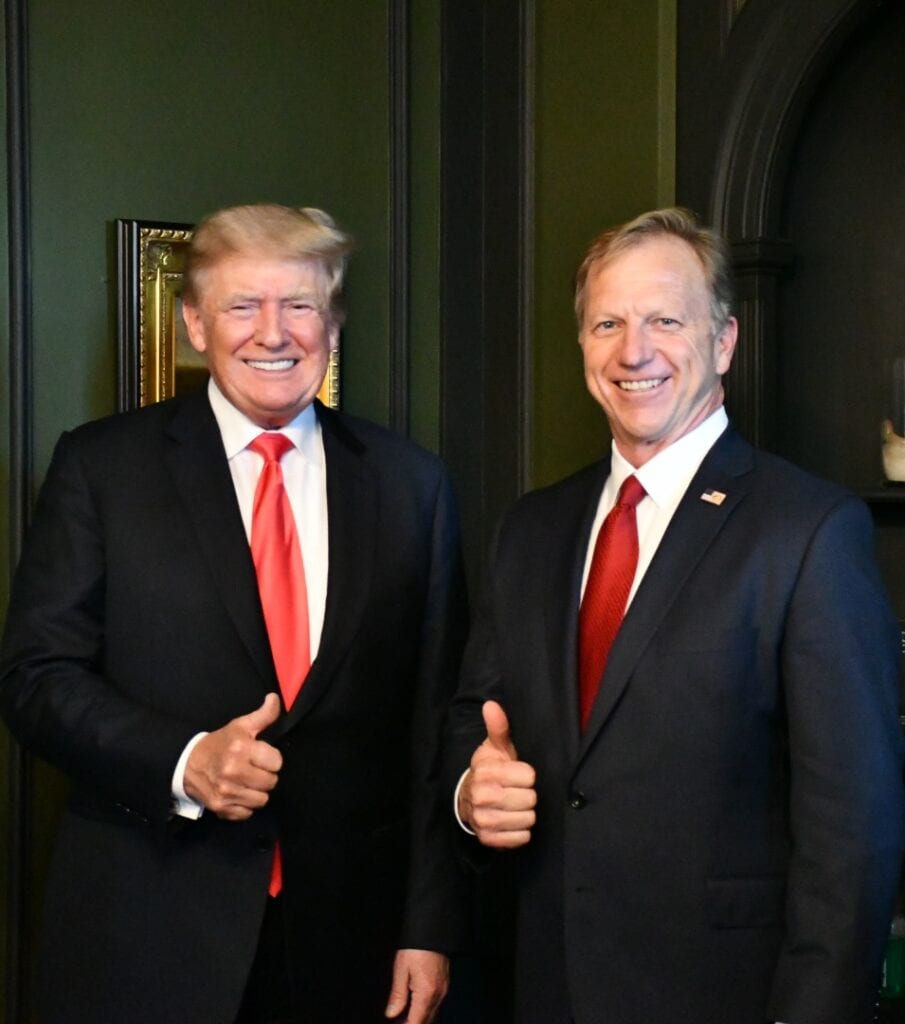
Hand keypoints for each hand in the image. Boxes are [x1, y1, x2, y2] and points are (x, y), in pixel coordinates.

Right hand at [183, 693, 282, 819]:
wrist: (187, 763)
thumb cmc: (219, 743)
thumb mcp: (240, 726)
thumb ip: (263, 715)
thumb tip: (275, 698)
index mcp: (241, 749)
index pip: (277, 762)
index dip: (271, 758)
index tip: (261, 755)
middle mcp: (233, 771)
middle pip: (271, 782)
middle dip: (265, 775)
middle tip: (254, 768)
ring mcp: (226, 792)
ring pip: (262, 800)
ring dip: (257, 791)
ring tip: (247, 781)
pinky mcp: (221, 808)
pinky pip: (247, 813)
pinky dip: (245, 805)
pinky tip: (238, 793)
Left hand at [384, 949, 448, 1023]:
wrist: (434, 929)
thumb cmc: (416, 947)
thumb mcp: (401, 969)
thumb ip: (397, 995)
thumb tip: (391, 1014)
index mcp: (426, 993)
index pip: (416, 1022)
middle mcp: (438, 995)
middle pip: (426, 1021)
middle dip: (412, 1023)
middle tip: (397, 1021)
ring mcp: (443, 989)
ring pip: (432, 1014)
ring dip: (419, 1018)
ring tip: (402, 1015)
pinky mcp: (444, 984)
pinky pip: (435, 1004)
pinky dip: (425, 1009)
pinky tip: (414, 1004)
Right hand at [458, 700, 536, 847]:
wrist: (469, 799)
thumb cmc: (490, 770)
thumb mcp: (496, 747)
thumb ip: (499, 727)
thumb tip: (492, 705)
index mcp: (485, 771)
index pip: (528, 776)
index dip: (528, 775)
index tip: (520, 774)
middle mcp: (482, 796)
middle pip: (529, 799)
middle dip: (528, 795)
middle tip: (518, 791)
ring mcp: (483, 819)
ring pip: (527, 819)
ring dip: (526, 814)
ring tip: (516, 806)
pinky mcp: (488, 838)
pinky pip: (521, 838)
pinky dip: (521, 832)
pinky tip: (513, 820)